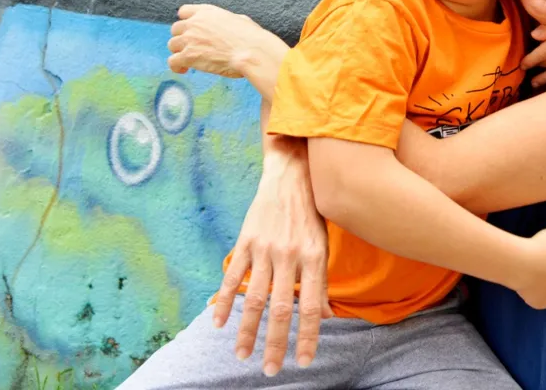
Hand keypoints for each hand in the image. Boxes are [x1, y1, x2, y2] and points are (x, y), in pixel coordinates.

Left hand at [167, 4, 269, 77]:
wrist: (251, 51)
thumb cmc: (252, 38)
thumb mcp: (240, 20)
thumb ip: (226, 21)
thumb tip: (231, 25)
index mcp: (207, 12)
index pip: (184, 11)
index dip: (186, 21)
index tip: (191, 30)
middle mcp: (195, 23)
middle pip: (176, 29)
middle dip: (182, 38)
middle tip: (192, 48)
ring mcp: (190, 38)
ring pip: (172, 45)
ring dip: (179, 52)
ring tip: (188, 61)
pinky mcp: (188, 55)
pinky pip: (172, 61)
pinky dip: (177, 66)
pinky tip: (184, 70)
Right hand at [214, 137, 333, 375]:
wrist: (292, 174)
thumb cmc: (312, 213)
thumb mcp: (324, 244)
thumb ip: (321, 280)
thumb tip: (325, 316)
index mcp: (314, 258)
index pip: (312, 307)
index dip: (307, 337)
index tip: (303, 362)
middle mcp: (290, 256)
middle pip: (283, 309)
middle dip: (276, 343)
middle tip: (272, 370)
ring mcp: (265, 248)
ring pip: (255, 298)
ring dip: (247, 331)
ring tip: (243, 356)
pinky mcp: (246, 241)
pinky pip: (233, 277)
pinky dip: (225, 302)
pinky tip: (219, 323)